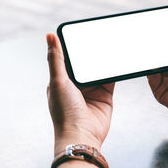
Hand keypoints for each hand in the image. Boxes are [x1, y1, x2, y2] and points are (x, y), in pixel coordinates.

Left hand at [46, 34, 114, 154]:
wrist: (83, 136)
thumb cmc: (65, 112)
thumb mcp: (58, 81)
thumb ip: (56, 59)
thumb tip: (49, 35)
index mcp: (61, 81)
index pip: (67, 59)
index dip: (73, 46)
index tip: (79, 32)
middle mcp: (76, 85)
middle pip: (85, 63)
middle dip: (91, 51)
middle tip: (98, 35)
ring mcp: (92, 90)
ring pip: (98, 69)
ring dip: (103, 60)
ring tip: (110, 43)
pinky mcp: (106, 95)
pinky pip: (111, 78)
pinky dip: (114, 69)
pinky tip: (118, 59)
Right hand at [147, 11, 167, 127]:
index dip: (167, 37)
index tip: (161, 26)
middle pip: (162, 55)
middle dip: (156, 46)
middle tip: (150, 33)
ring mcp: (167, 82)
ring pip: (154, 65)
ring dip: (150, 55)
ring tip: (146, 43)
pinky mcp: (160, 91)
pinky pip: (150, 77)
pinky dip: (147, 68)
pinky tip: (148, 60)